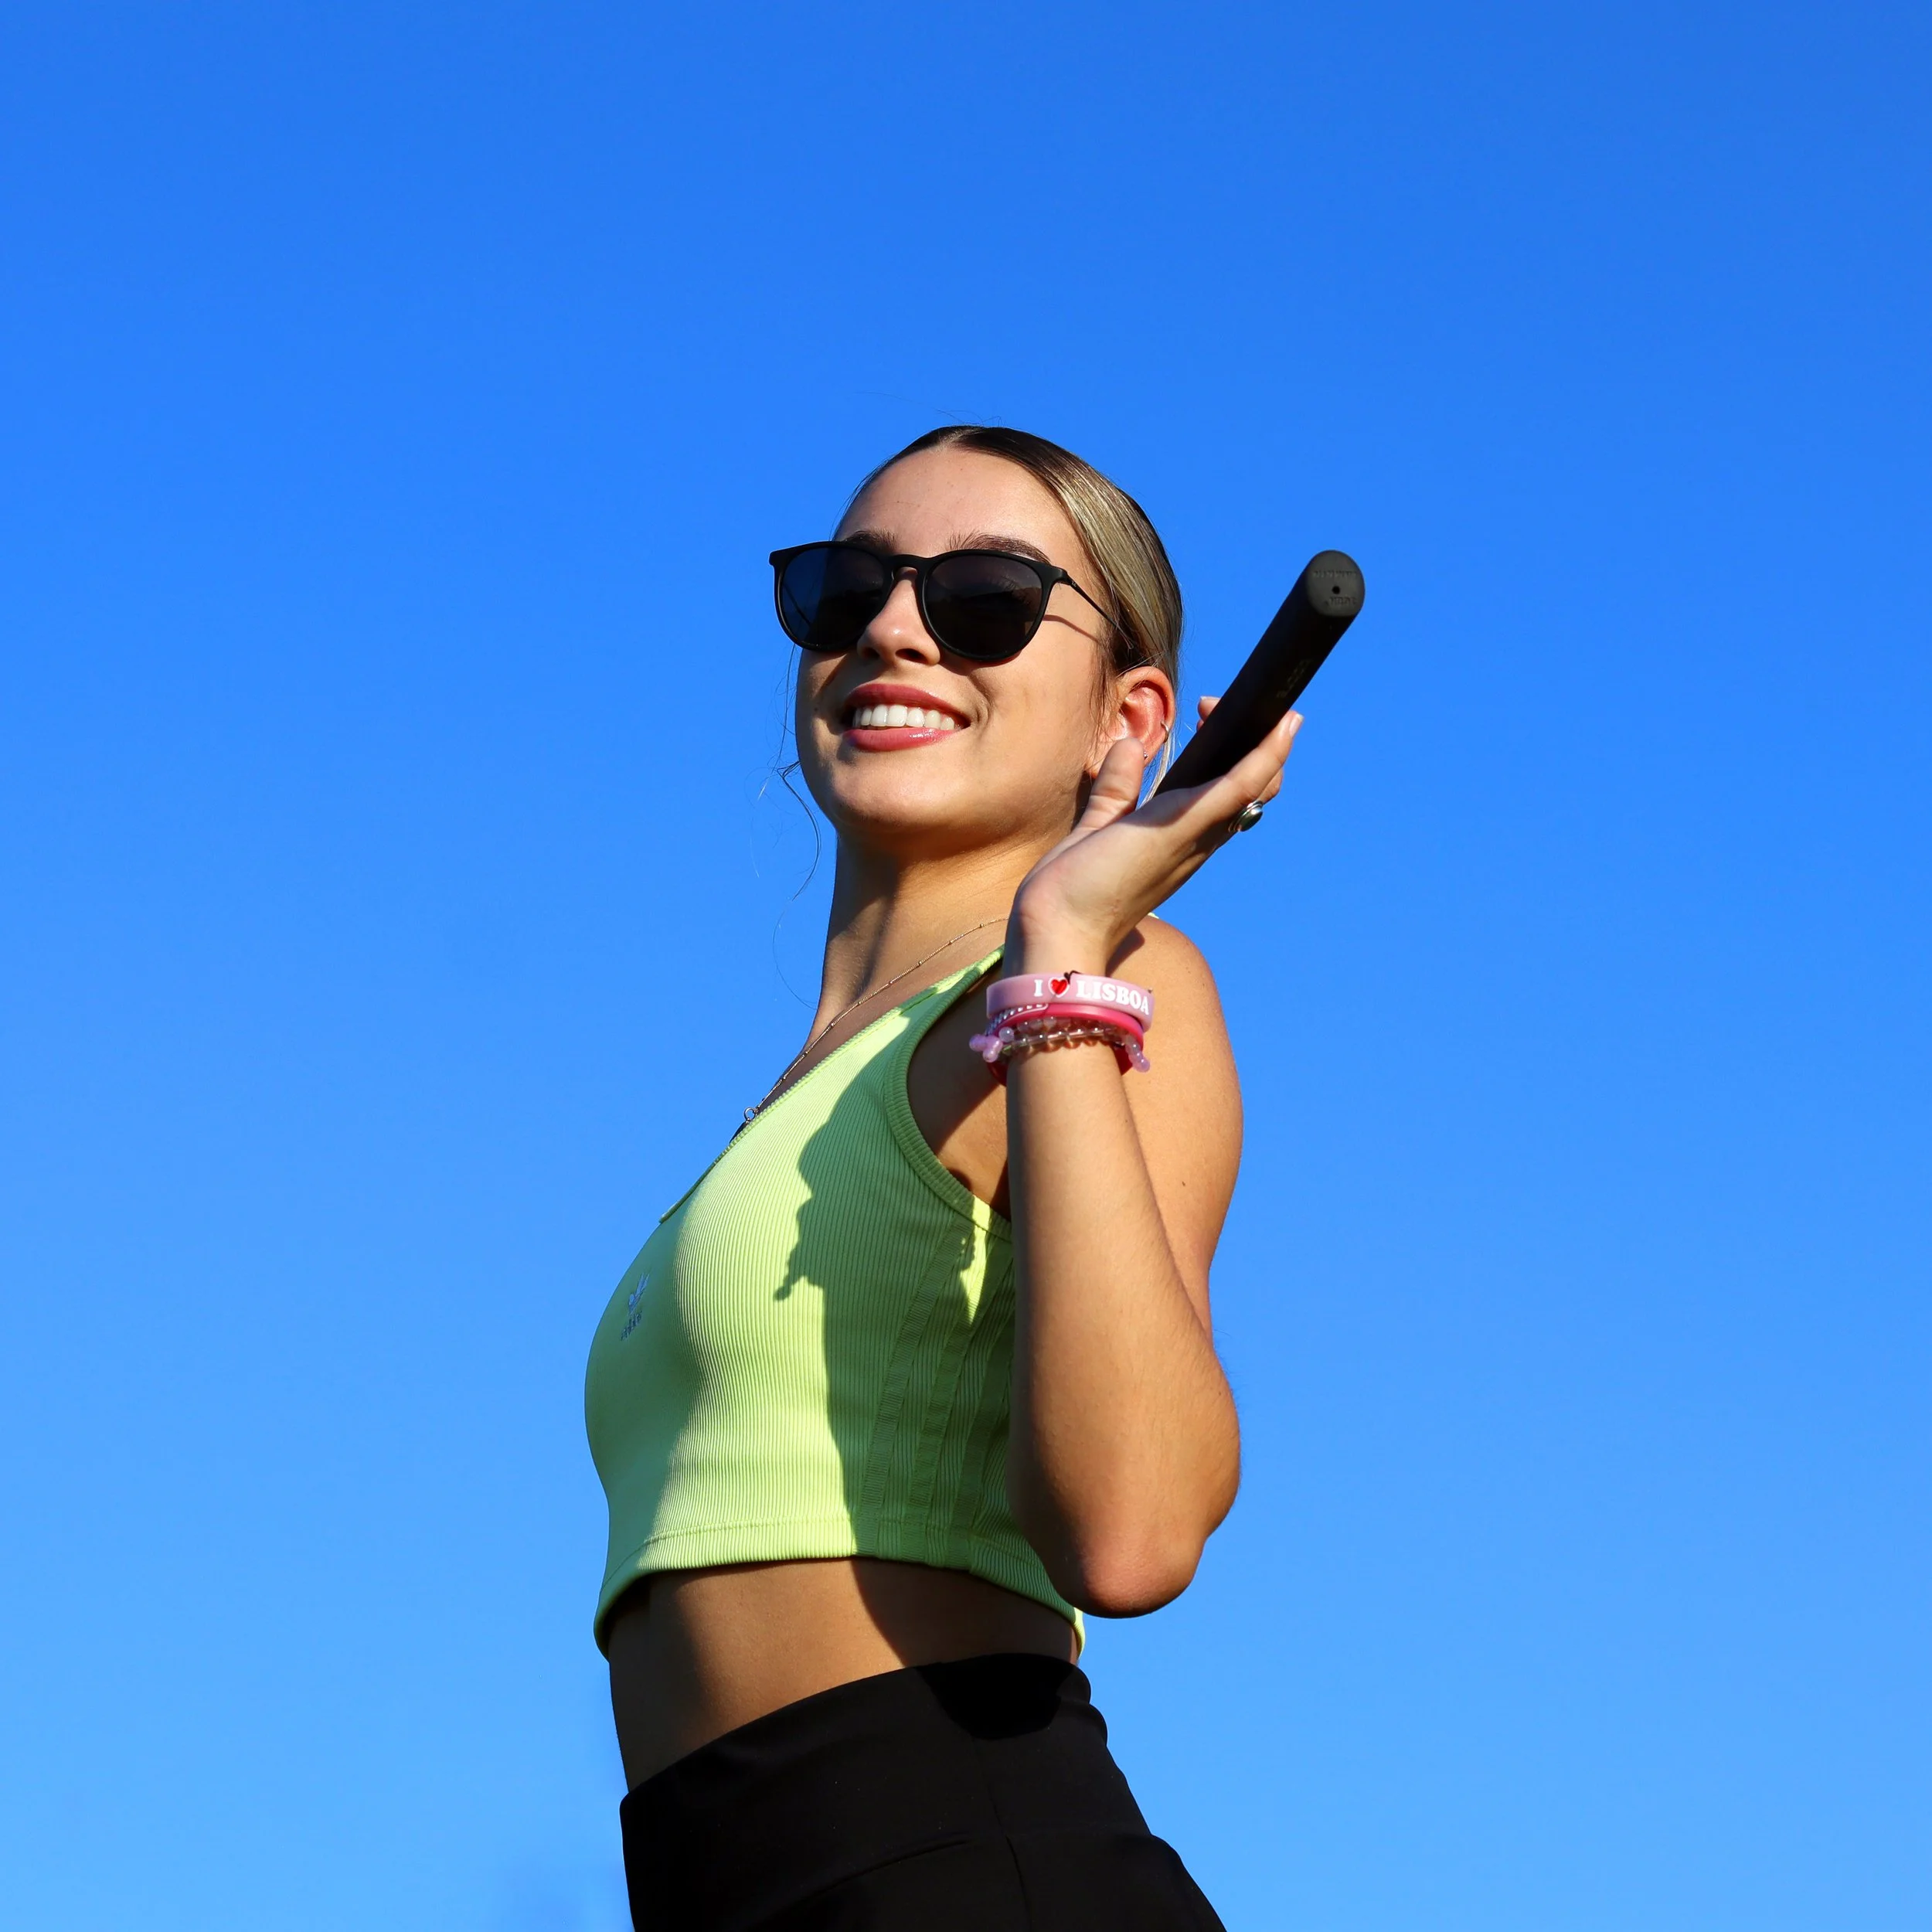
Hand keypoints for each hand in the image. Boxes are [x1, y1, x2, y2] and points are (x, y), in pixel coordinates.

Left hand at [1006, 698, 1303, 971]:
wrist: (1056, 924)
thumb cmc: (1073, 888)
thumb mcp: (1100, 823)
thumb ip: (1118, 786)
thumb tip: (1129, 745)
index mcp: (1182, 840)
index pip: (1228, 796)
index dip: (1235, 756)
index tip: (1204, 717)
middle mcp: (1198, 841)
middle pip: (1252, 791)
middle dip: (1252, 743)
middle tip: (1215, 708)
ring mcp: (1194, 836)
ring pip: (1254, 787)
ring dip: (1265, 742)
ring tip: (1267, 708)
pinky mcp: (1181, 828)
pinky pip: (1236, 789)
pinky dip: (1263, 757)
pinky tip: (1280, 727)